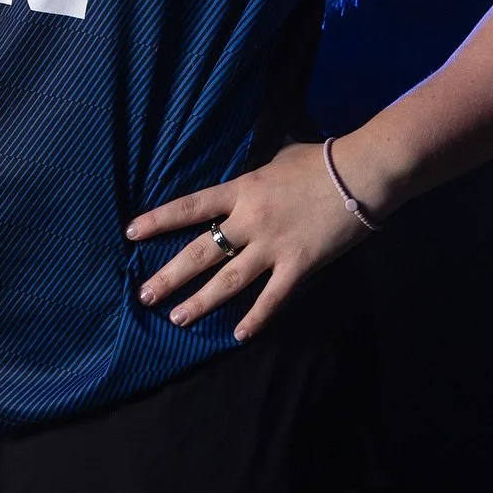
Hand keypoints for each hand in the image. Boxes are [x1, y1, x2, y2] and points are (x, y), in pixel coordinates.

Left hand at [124, 139, 369, 340]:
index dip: (158, 220)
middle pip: (200, 251)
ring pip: (228, 279)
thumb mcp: (277, 157)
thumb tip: (248, 173)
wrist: (361, 174)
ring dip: (201, 301)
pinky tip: (238, 334)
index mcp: (241, 189)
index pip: (190, 207)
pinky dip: (255, 317)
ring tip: (176, 318)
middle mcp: (250, 220)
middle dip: (170, 275)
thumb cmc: (320, 160)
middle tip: (145, 295)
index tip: (131, 233)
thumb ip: (256, 172)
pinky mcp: (299, 265)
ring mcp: (274, 245)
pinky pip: (272, 297)